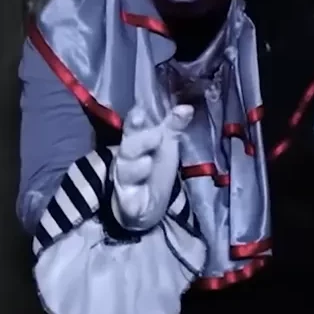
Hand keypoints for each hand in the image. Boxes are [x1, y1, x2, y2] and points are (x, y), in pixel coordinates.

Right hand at [111, 105, 193, 229]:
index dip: (135, 120)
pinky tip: (137, 198)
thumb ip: (173, 125)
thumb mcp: (166, 145)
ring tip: (147, 162)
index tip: (140, 113)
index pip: (133, 127)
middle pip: (128, 147)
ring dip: (136, 167)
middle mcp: (127, 159)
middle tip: (156, 136)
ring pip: (126, 172)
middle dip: (140, 141)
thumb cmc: (155, 168)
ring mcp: (125, 181)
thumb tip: (187, 107)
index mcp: (135, 141)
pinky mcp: (128, 203)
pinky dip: (131, 200)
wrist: (147, 205)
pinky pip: (128, 201)